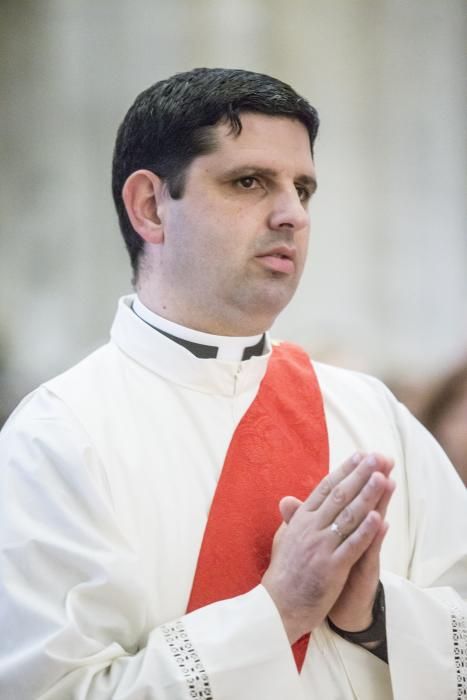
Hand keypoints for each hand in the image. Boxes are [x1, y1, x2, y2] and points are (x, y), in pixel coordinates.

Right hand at [262, 452, 392, 642]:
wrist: (276, 606)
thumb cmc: (281, 573)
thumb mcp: (283, 539)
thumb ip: (291, 518)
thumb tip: (289, 500)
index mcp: (300, 520)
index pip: (325, 489)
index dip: (344, 471)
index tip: (360, 456)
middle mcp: (310, 528)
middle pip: (339, 496)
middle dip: (360, 475)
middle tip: (377, 457)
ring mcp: (321, 547)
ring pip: (348, 516)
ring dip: (367, 495)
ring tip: (382, 477)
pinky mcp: (331, 568)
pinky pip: (352, 546)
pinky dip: (366, 531)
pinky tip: (379, 517)